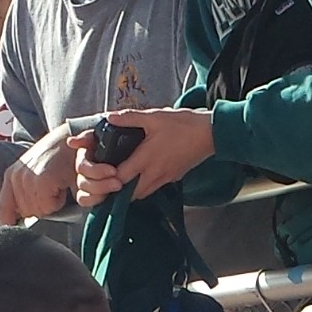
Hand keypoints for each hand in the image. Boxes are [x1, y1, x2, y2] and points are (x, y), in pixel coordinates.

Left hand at [0, 127, 77, 223]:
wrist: (71, 139)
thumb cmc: (56, 157)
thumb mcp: (34, 171)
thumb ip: (24, 191)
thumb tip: (21, 215)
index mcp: (11, 175)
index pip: (4, 207)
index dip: (9, 220)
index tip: (13, 226)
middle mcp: (16, 177)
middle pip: (27, 213)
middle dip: (41, 206)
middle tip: (51, 190)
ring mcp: (28, 179)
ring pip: (39, 211)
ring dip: (51, 203)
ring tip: (56, 186)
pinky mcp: (42, 182)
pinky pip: (49, 206)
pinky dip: (58, 200)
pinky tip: (61, 185)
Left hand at [73, 106, 216, 204]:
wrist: (211, 134)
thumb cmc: (183, 124)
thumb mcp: (154, 116)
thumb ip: (130, 118)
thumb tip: (109, 117)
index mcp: (146, 159)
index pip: (120, 179)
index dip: (108, 179)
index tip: (100, 173)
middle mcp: (154, 174)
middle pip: (130, 194)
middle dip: (118, 190)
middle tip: (108, 180)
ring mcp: (165, 178)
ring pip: (142, 194)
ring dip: (131, 191)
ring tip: (121, 180)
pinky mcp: (174, 178)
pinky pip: (154, 188)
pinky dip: (144, 187)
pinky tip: (141, 175)